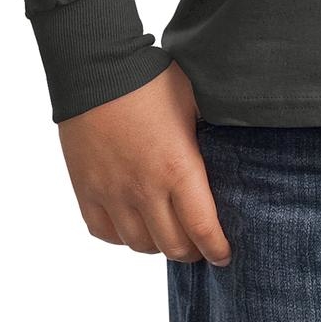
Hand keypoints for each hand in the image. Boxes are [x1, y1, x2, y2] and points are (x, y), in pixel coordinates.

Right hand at [58, 61, 232, 265]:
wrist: (97, 67)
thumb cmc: (151, 79)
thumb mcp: (194, 101)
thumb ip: (211, 132)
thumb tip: (233, 147)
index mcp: (178, 167)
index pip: (203, 229)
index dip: (217, 249)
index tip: (224, 254)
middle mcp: (144, 189)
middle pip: (172, 246)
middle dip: (192, 251)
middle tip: (199, 244)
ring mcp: (112, 193)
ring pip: (139, 244)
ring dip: (157, 244)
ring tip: (167, 232)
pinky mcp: (87, 189)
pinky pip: (105, 232)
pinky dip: (122, 235)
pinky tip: (133, 222)